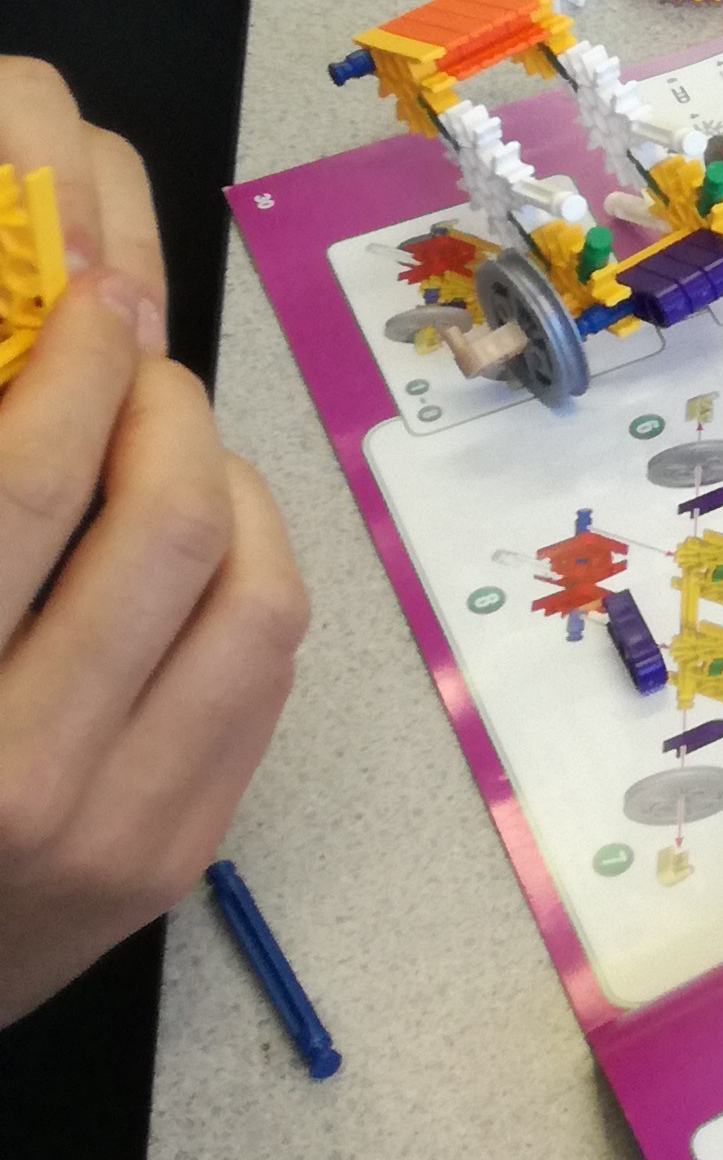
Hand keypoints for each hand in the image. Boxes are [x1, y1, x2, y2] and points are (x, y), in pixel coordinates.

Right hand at [0, 61, 306, 1029]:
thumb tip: (35, 368)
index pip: (26, 488)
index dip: (74, 363)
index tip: (87, 299)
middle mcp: (21, 777)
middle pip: (167, 528)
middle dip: (165, 410)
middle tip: (138, 364)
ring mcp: (118, 831)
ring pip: (255, 599)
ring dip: (230, 490)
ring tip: (174, 450)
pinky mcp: (175, 859)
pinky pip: (262, 678)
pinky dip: (249, 578)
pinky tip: (197, 545)